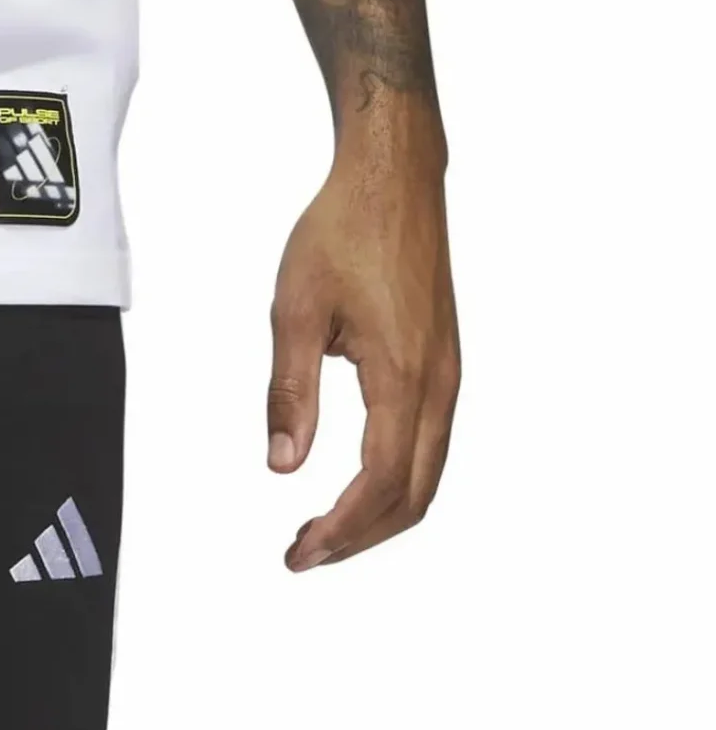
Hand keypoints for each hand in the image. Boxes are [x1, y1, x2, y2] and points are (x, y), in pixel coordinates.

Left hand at [266, 108, 460, 571]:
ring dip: (376, 515)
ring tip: (322, 531)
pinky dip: (394, 483)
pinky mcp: (444, 364)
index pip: (378, 482)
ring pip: (426, 476)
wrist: (396, 175)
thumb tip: (281, 463)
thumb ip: (289, 393)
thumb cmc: (345, 229)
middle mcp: (438, 382)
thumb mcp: (295, 312)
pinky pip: (430, 447)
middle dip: (359, 538)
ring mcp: (448, 375)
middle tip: (303, 554)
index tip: (299, 553)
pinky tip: (354, 488)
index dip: (340, 529)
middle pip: (411, 495)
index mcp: (403, 375)